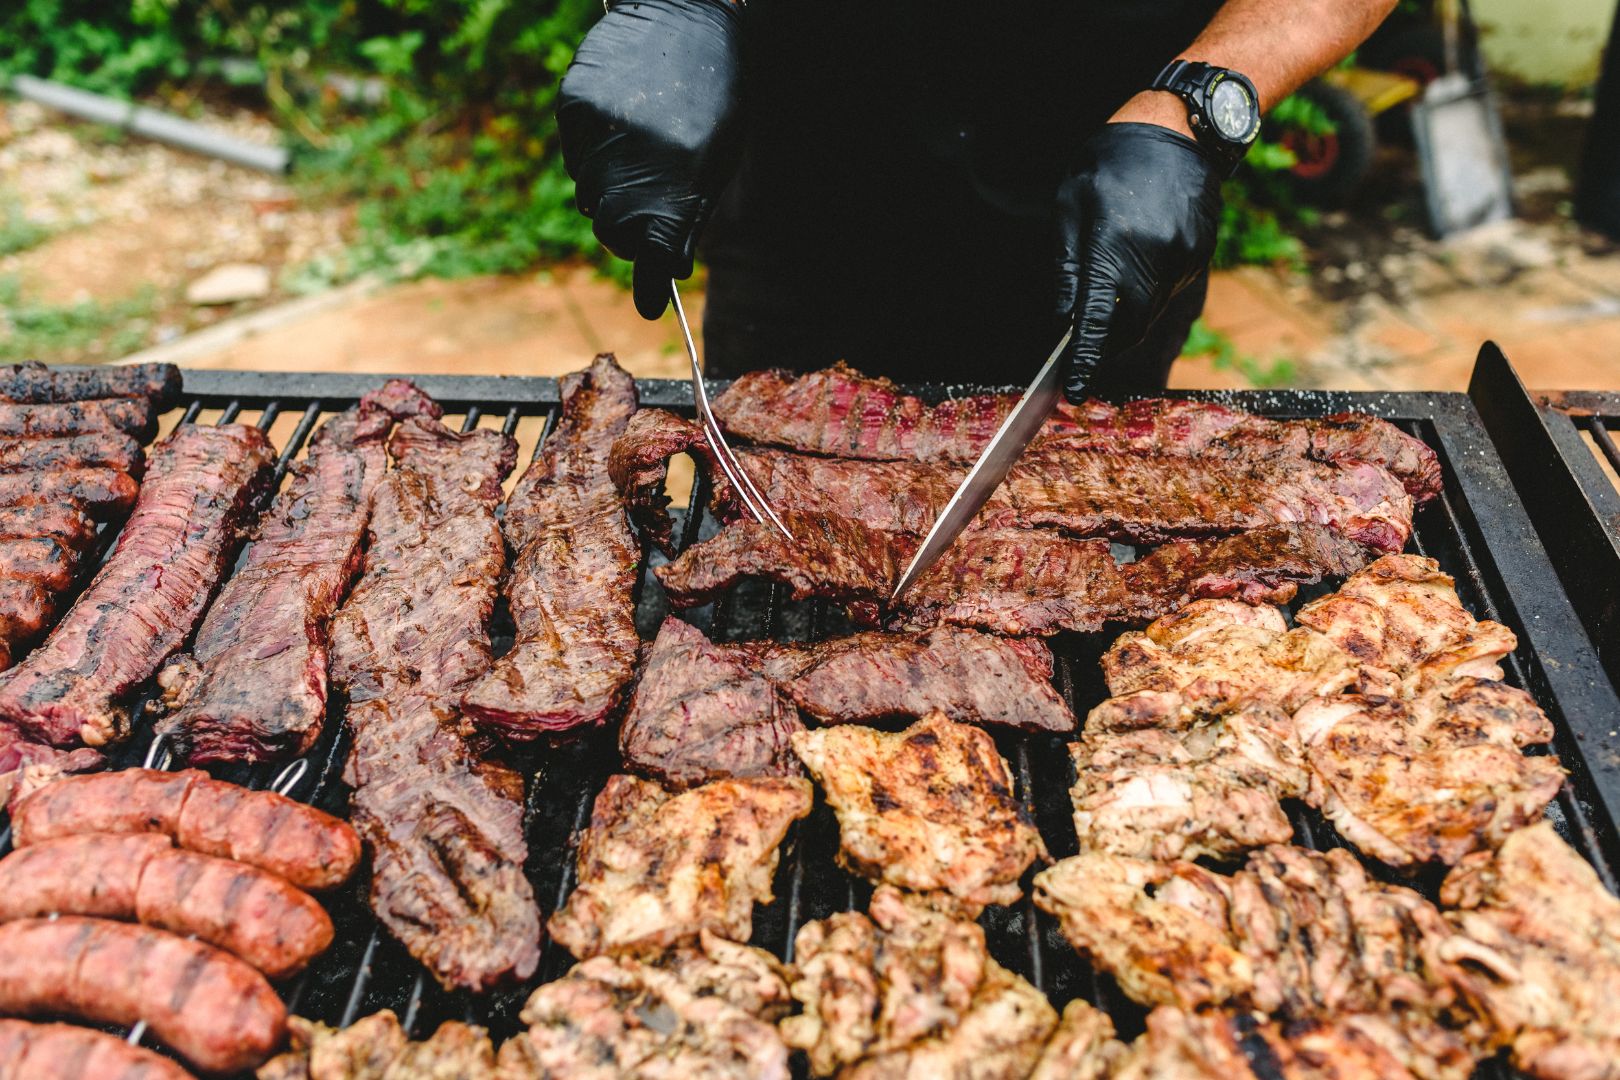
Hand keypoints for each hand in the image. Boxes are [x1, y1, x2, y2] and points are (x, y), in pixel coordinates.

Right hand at [557, 0, 742, 318]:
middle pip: (611, 228)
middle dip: (628, 231)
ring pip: (587, 192)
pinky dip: (593, 155)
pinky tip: (619, 125)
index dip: (650, 279)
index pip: (653, 247)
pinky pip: (575, 155)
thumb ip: (689, 215)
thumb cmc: (715, 93)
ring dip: (609, 189)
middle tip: (648, 213)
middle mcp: (633, 156)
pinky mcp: (572, 105)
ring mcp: (597, 130)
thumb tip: (668, 271)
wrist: (688, 12)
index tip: (652, 304)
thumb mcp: (717, 156)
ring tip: (639, 152)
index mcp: (679, 173)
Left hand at [1053, 121, 1224, 401]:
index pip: (1094, 320)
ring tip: (1113, 282)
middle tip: (1089, 344)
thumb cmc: (1109, 165)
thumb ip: (1068, 267)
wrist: (1175, 128)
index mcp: (1111, 247)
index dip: (1084, 359)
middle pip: (1129, 327)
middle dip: (1108, 342)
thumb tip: (1064, 318)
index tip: (1075, 390)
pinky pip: (1169, 288)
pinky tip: (1139, 258)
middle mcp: (1152, 258)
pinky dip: (1149, 291)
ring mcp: (1181, 258)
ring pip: (1150, 311)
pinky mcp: (1199, 253)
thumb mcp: (1071, 208)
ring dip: (1127, 315)